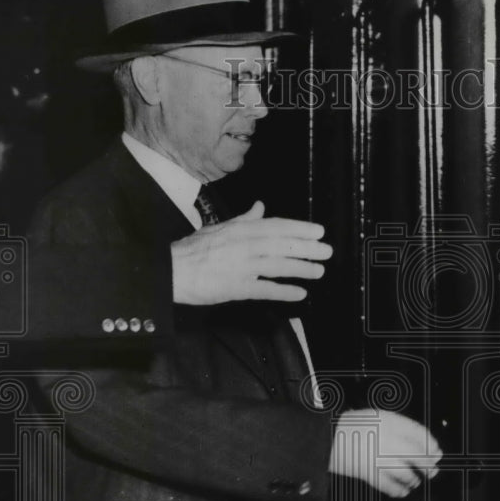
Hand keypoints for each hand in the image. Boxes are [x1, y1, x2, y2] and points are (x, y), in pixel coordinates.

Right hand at [171, 201, 332, 304]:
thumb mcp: (220, 227)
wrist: (172, 270)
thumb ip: (245, 219)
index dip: (300, 229)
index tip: (319, 231)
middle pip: (282, 244)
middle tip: (327, 251)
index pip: (277, 226)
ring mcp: (241, 265)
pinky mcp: (236, 286)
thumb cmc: (194, 250)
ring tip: (319, 271)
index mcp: (241, 229)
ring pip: (278, 264)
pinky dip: (284, 291)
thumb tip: (260, 207)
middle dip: (307, 247)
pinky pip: (265, 288)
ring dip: (301, 267)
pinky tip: (300, 294)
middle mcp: (244, 245)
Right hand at [328, 409, 441, 497]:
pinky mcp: (367, 473)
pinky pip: (389, 486)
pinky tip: (402, 490)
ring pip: (406, 474)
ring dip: (413, 479)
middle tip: (431, 470)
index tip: (436, 452)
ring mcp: (377, 457)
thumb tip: (426, 446)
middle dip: (428, 465)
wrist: (325, 437)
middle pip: (418, 456)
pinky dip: (399, 490)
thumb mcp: (378, 417)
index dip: (432, 445)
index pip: (420, 434)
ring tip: (414, 480)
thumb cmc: (352, 426)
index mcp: (389, 421)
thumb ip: (401, 428)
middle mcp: (386, 438)